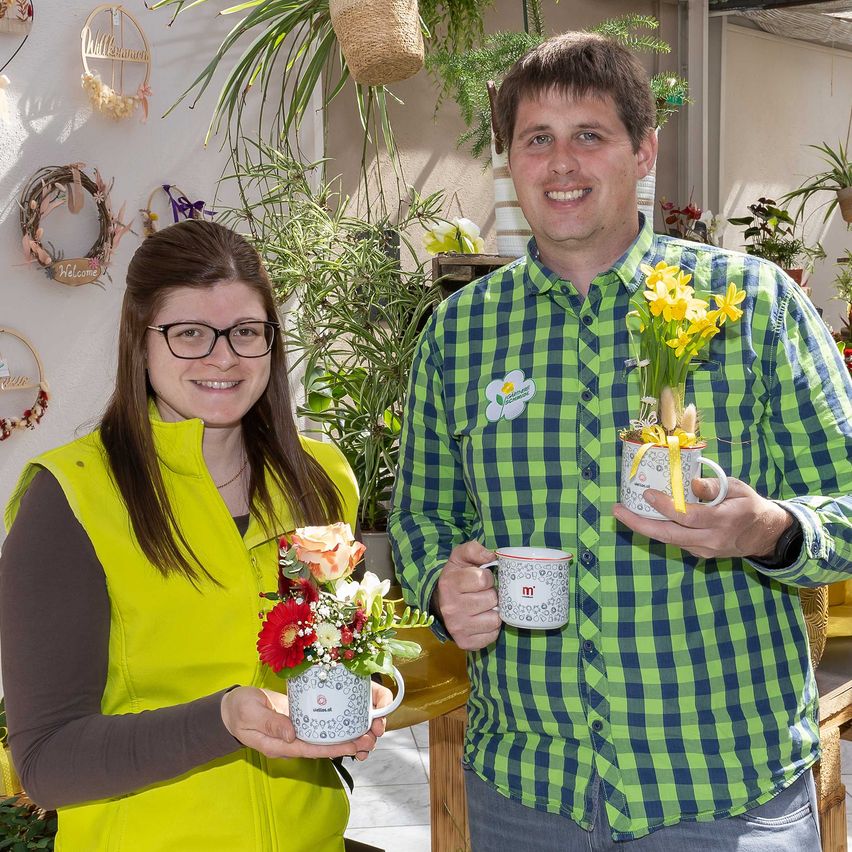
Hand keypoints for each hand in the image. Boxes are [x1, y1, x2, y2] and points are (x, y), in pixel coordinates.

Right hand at [221, 685, 384, 760]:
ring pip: (322, 735)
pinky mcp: (296, 718)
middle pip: (321, 745)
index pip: (311, 749)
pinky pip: (316, 723)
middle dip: (345, 742)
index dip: (333, 748)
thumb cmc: (238, 710)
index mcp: (280, 744)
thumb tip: (291, 734)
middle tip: (369, 737)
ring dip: (342, 732)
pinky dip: (332, 721)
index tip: (353, 745)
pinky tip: (346, 714)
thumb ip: (270, 723)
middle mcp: (290, 740)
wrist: (230, 708)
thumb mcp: (251, 714)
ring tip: (365, 727)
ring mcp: (293, 731)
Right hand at [433, 540, 500, 650]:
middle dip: (492, 594)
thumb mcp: (461, 557)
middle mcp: (451, 608)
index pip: (484, 579)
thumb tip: (492, 556)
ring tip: (484, 607)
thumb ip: (474, 549)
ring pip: (494, 619)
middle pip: (491, 599)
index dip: (488, 578)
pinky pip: (492, 635)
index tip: (482, 579)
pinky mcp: (465, 642)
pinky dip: (491, 628)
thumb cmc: (456, 577)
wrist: (440, 603)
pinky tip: (482, 620)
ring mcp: (457, 627)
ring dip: (493, 612)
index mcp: (450, 584)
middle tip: (483, 594)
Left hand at [612, 476, 792, 559]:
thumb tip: (690, 483)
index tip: (647, 493)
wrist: (764, 535)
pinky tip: (643, 518)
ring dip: (644, 527)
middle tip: (617, 511)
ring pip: (668, 540)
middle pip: (669, 535)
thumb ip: (713, 487)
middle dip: (639, 524)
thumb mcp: (738, 488)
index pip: (688, 516)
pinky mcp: (699, 553)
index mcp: (722, 520)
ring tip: (623, 512)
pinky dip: (658, 530)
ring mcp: (704, 550)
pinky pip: (674, 541)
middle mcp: (711, 539)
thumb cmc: (749, 505)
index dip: (665, 507)